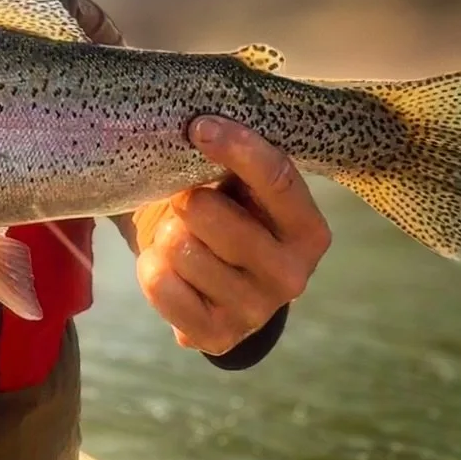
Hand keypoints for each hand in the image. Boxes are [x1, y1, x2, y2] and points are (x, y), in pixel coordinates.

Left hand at [135, 116, 330, 354]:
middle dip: (185, 198)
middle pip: (209, 213)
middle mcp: (292, 275)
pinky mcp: (216, 336)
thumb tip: (201, 123)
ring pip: (178, 248)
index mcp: (308, 231)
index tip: (198, 126)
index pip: (277, 179)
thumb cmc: (230, 215)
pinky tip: (170, 267)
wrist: (216, 283)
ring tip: (180, 237)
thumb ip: (237, 159)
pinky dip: (151, 267)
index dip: (236, 148)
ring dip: (165, 234)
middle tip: (187, 201)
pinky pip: (160, 284)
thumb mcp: (243, 186)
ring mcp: (255, 311)